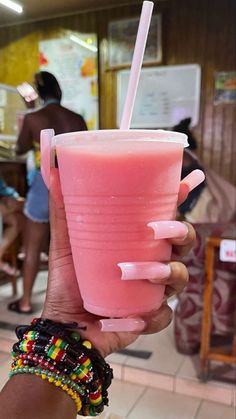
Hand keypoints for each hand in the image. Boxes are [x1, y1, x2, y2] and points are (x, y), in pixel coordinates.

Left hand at [42, 171, 194, 357]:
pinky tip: (130, 318)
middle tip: (156, 231)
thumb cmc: (68, 282)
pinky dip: (149, 316)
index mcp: (137, 242)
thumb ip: (63, 212)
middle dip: (180, 234)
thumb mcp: (64, 244)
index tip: (184, 184)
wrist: (64, 325)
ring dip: (162, 274)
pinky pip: (163, 315)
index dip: (178, 200)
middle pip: (184, 243)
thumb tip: (54, 174)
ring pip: (179, 277)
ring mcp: (154, 290)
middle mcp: (151, 263)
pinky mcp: (150, 316)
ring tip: (128, 273)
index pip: (164, 216)